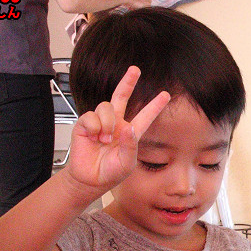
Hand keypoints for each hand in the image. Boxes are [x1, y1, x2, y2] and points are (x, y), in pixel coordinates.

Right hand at [65, 66, 170, 193]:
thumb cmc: (110, 173)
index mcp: (130, 133)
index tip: (165, 94)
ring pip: (106, 107)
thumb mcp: (126, 163)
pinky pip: (90, 116)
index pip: (145, 116)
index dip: (155, 105)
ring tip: (104, 140)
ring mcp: (101, 123)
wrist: (89, 179)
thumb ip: (130, 146)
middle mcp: (116, 124)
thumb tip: (128, 127)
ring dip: (107, 123)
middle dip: (128, 82)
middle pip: (122, 97)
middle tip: (135, 70)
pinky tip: (92, 138)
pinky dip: (93, 127)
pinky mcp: (85, 124)